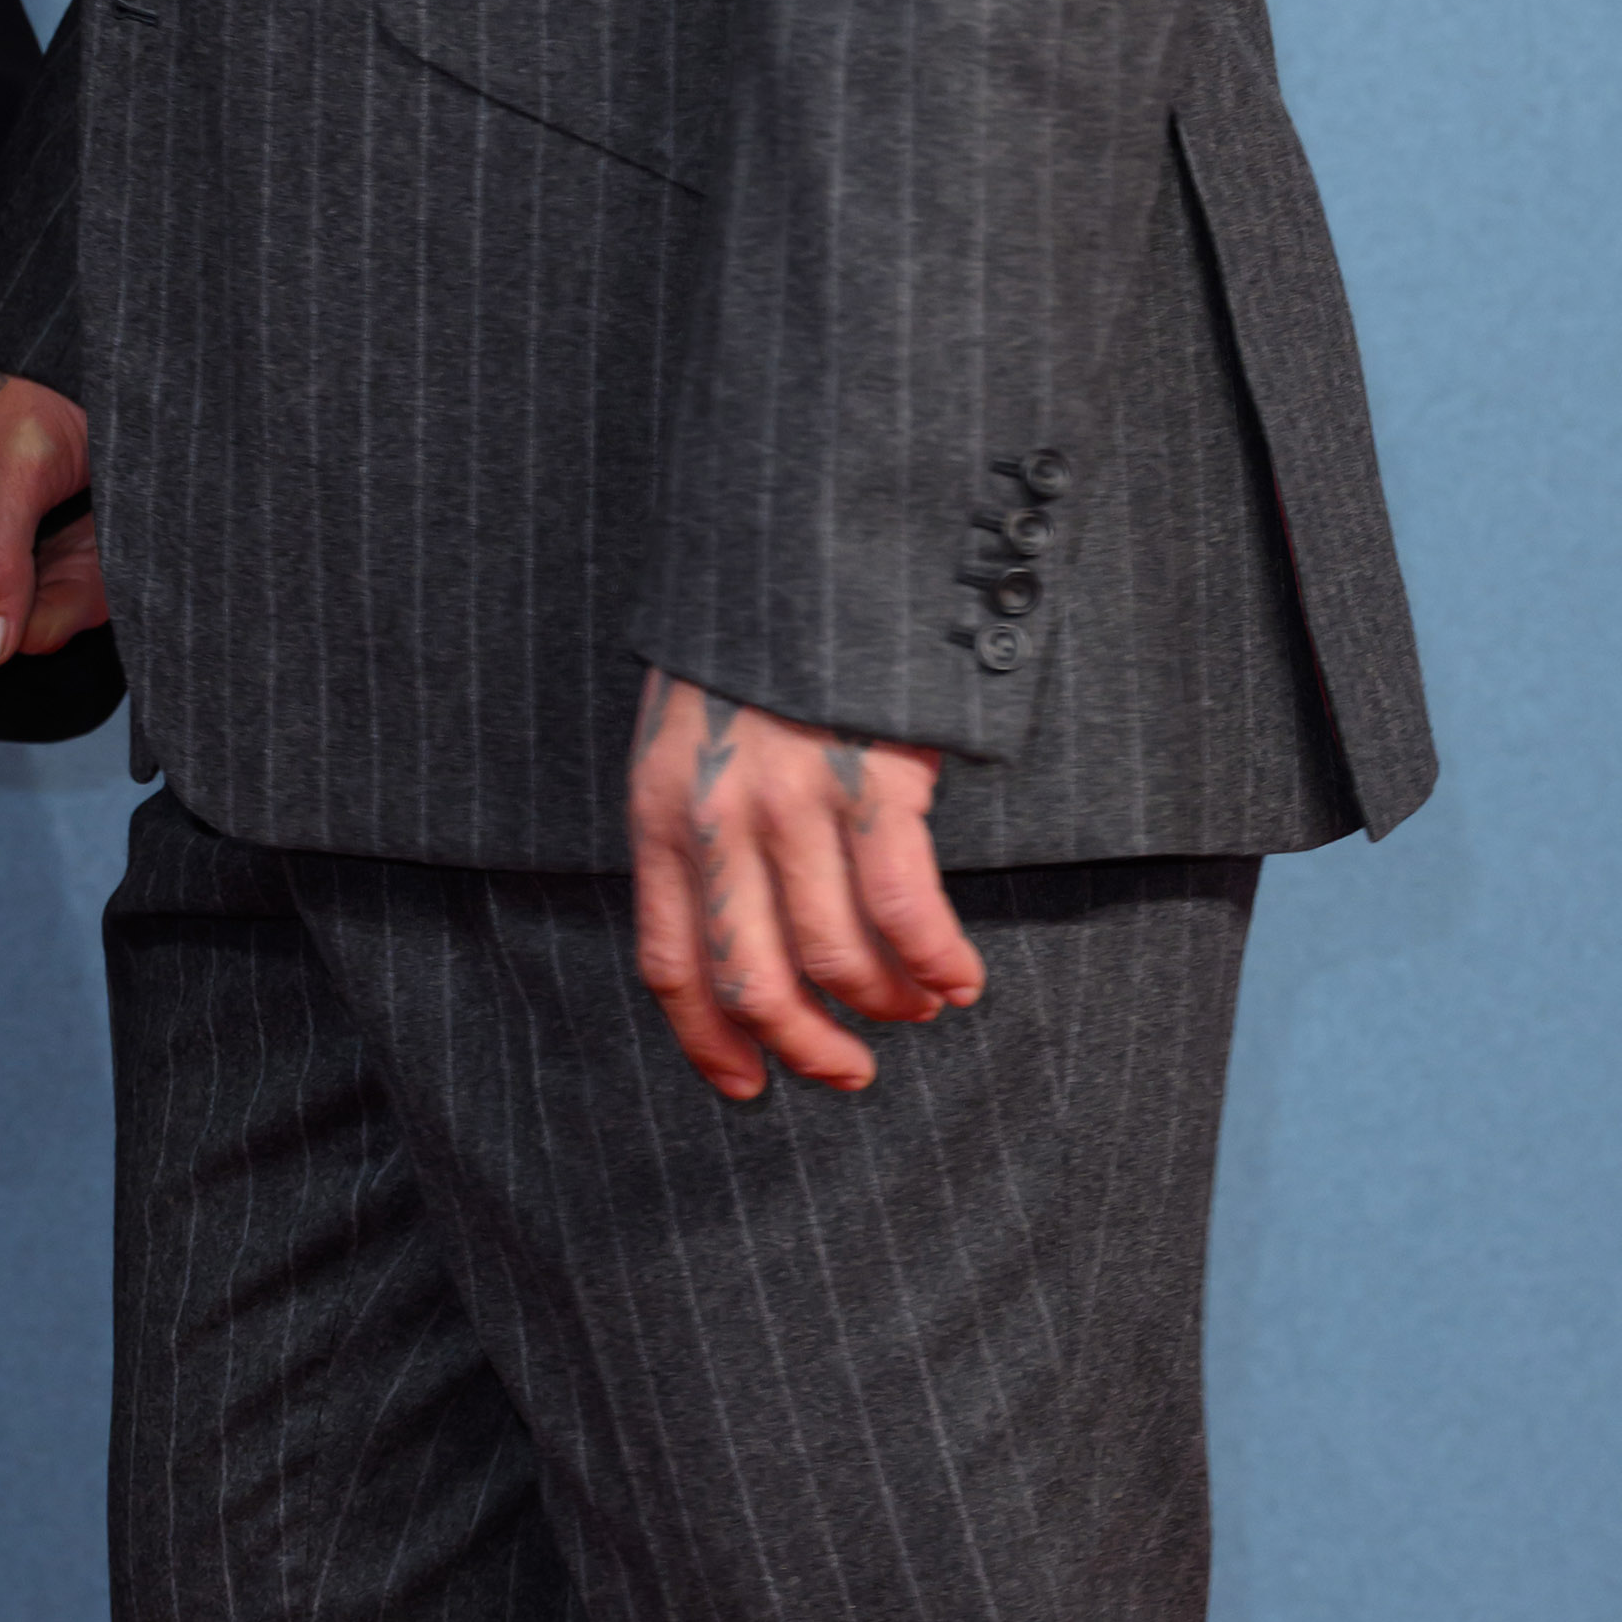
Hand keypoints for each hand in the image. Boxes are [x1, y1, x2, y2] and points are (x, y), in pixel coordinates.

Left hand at [627, 676, 978, 1102]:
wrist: (803, 536)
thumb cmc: (750, 642)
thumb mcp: (686, 732)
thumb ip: (696, 823)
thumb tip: (730, 928)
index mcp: (660, 810)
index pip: (672, 963)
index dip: (709, 1042)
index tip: (747, 1086)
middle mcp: (717, 817)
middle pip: (754, 981)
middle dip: (807, 1048)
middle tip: (849, 1072)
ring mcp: (794, 799)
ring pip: (837, 958)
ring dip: (886, 1004)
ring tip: (917, 1009)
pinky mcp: (871, 778)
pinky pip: (905, 907)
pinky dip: (937, 961)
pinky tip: (961, 978)